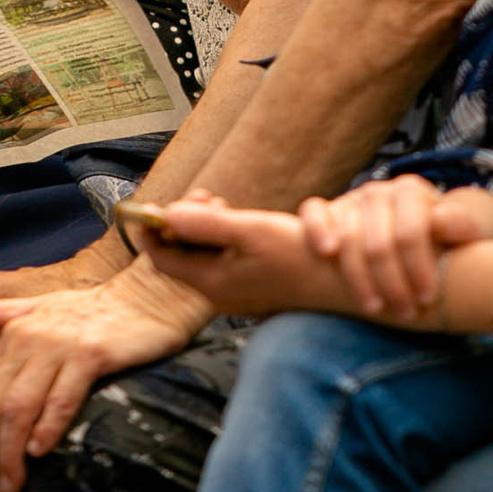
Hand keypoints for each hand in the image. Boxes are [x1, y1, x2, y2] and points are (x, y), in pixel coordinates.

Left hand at [0, 261, 210, 491]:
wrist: (149, 296)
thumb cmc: (95, 310)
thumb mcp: (40, 306)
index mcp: (14, 332)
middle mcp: (30, 337)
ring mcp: (60, 345)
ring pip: (21, 407)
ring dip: (12, 452)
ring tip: (14, 482)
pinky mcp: (91, 354)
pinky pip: (61, 398)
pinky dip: (47, 429)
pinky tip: (40, 451)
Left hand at [142, 196, 362, 318]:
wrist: (341, 285)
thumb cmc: (299, 256)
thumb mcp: (250, 230)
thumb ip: (205, 222)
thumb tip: (167, 213)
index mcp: (211, 281)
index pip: (161, 257)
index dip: (151, 229)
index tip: (153, 205)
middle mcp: (219, 293)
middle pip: (181, 257)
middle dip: (182, 223)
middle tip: (202, 197)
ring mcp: (236, 294)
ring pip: (202, 259)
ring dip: (204, 230)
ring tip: (221, 205)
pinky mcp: (252, 290)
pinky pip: (222, 264)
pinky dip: (221, 242)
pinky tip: (239, 226)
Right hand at [298, 176, 492, 320]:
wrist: (416, 229)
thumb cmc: (440, 237)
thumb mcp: (459, 231)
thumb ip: (459, 225)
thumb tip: (442, 221)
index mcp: (411, 192)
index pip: (411, 233)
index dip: (419, 268)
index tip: (427, 299)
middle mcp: (378, 192)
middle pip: (378, 244)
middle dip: (393, 284)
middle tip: (405, 313)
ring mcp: (350, 200)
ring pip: (348, 238)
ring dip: (359, 279)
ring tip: (374, 309)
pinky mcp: (327, 209)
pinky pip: (313, 211)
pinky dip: (316, 228)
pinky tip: (326, 253)